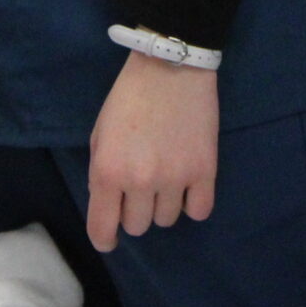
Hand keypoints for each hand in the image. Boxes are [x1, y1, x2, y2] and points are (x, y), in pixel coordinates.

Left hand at [85, 51, 219, 252]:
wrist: (170, 67)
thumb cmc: (128, 98)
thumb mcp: (100, 134)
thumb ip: (101, 174)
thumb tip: (110, 207)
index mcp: (108, 172)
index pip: (103, 230)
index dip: (105, 239)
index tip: (109, 237)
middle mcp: (140, 181)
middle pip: (138, 226)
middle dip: (135, 211)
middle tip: (139, 187)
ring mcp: (175, 178)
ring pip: (167, 220)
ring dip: (163, 204)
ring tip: (165, 176)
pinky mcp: (205, 171)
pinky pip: (199, 212)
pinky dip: (192, 203)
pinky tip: (187, 186)